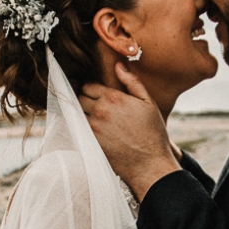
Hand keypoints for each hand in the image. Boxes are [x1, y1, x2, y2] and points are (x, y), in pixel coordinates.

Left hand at [79, 62, 180, 200]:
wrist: (149, 164)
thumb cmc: (152, 133)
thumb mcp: (148, 103)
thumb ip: (132, 82)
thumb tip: (118, 65)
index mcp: (113, 98)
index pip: (88, 85)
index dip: (92, 89)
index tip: (97, 94)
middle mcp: (99, 111)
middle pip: (79, 98)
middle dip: (85, 99)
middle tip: (94, 106)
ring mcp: (92, 127)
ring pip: (76, 113)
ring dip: (82, 113)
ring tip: (95, 119)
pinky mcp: (90, 142)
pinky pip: (78, 129)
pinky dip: (82, 127)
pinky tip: (94, 131)